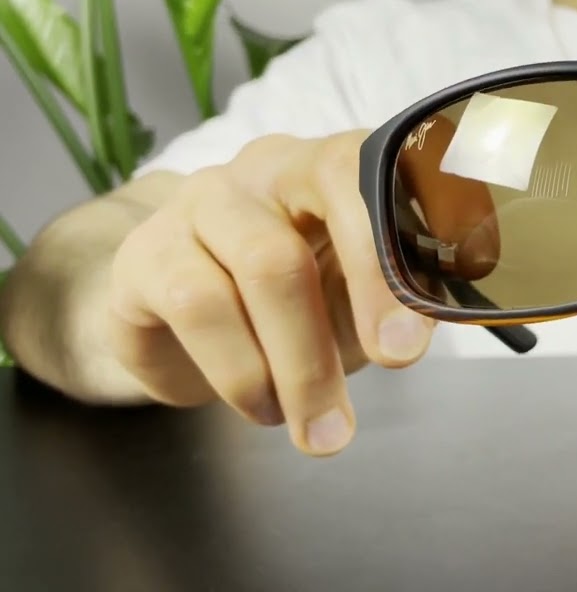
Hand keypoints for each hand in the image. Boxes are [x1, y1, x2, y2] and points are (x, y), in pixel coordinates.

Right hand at [106, 131, 435, 455]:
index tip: (405, 347)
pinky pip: (195, 307)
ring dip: (293, 368)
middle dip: (335, 337)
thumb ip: (396, 301)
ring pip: (254, 275)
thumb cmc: (308, 298)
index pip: (359, 181)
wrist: (197, 320)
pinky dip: (238, 370)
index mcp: (331, 167)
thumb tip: (414, 334)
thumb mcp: (364, 300)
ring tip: (317, 427)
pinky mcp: (144, 253)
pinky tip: (261, 403)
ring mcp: (198, 204)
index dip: (383, 264)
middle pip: (296, 244)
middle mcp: (263, 170)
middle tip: (362, 406)